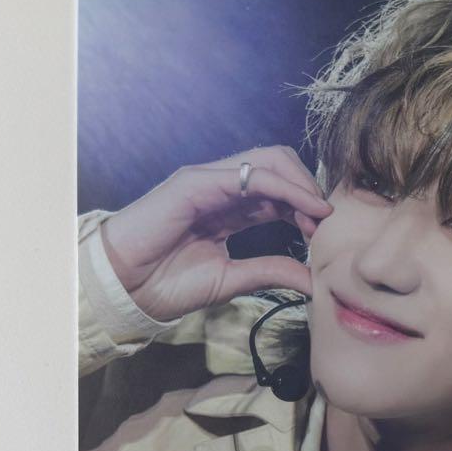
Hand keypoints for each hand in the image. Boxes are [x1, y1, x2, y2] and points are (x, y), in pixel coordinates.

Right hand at [99, 146, 331, 320]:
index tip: (324, 233)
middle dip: (309, 188)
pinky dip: (285, 188)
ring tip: (319, 213)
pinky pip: (252, 175)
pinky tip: (303, 208)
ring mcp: (209, 180)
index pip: (280, 191)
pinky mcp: (196, 181)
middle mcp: (222, 188)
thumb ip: (271, 271)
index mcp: (230, 208)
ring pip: (271, 161)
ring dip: (302, 184)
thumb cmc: (167, 284)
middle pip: (281, 166)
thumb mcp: (232, 279)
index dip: (306, 206)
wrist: (126, 289)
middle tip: (325, 221)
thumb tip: (314, 280)